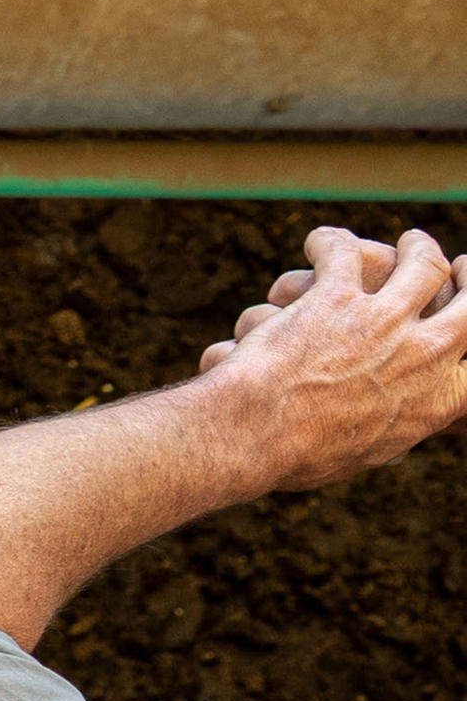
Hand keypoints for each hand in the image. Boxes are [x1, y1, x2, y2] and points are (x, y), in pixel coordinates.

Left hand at [189, 222, 466, 483]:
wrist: (254, 438)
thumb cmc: (294, 459)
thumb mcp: (360, 454)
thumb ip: (387, 432)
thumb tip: (391, 442)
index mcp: (437, 402)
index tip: (466, 319)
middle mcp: (424, 355)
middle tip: (461, 264)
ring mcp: (385, 319)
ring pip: (420, 263)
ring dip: (417, 247)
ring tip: (409, 241)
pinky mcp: (338, 294)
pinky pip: (342, 251)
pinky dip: (328, 243)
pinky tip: (320, 242)